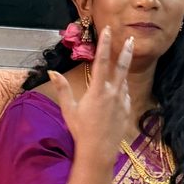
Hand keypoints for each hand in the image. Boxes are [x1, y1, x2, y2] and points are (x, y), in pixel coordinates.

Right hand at [47, 27, 133, 163]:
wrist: (98, 152)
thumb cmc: (81, 131)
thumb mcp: (69, 109)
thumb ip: (62, 89)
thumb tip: (52, 72)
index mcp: (98, 90)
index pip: (102, 61)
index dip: (105, 44)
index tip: (108, 30)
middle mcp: (113, 93)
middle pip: (122, 67)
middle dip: (126, 51)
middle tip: (131, 39)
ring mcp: (122, 102)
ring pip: (123, 82)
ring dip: (121, 74)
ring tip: (118, 69)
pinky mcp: (127, 111)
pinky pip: (125, 96)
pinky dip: (120, 92)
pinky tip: (115, 96)